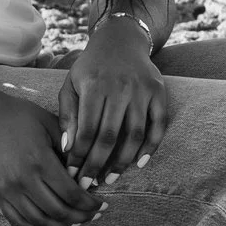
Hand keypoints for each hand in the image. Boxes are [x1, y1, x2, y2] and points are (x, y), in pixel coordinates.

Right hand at [0, 85, 102, 225]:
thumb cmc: (18, 115)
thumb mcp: (49, 123)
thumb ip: (71, 147)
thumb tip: (89, 173)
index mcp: (40, 161)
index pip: (72, 194)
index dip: (90, 205)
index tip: (102, 206)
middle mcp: (23, 180)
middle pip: (58, 212)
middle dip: (81, 218)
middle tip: (92, 216)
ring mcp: (7, 190)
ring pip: (39, 222)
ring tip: (74, 222)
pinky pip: (18, 221)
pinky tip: (49, 224)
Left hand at [59, 16, 168, 185]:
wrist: (120, 40)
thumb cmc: (90, 68)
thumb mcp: (71, 85)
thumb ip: (68, 115)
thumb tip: (67, 149)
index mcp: (94, 85)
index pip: (87, 129)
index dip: (79, 156)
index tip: (73, 175)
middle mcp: (119, 88)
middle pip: (109, 136)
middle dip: (97, 165)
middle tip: (89, 185)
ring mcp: (142, 90)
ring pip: (134, 135)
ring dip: (122, 162)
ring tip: (111, 178)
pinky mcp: (159, 92)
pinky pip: (159, 125)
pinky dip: (151, 146)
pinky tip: (140, 163)